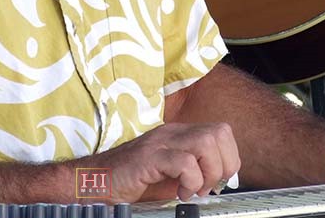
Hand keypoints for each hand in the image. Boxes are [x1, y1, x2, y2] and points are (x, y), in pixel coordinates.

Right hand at [81, 122, 240, 202]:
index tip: (217, 182)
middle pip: (219, 133)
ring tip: (193, 189)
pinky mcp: (149, 157)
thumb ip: (194, 172)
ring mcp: (160, 142)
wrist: (96, 182)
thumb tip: (220, 182)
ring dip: (207, 173)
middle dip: (223, 165)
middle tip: (207, 186)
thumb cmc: (132, 181)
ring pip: (206, 143)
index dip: (228, 159)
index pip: (222, 132)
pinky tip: (179, 192)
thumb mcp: (171, 176)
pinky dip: (190, 181)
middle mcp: (172, 133)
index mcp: (180, 135)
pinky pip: (184, 162)